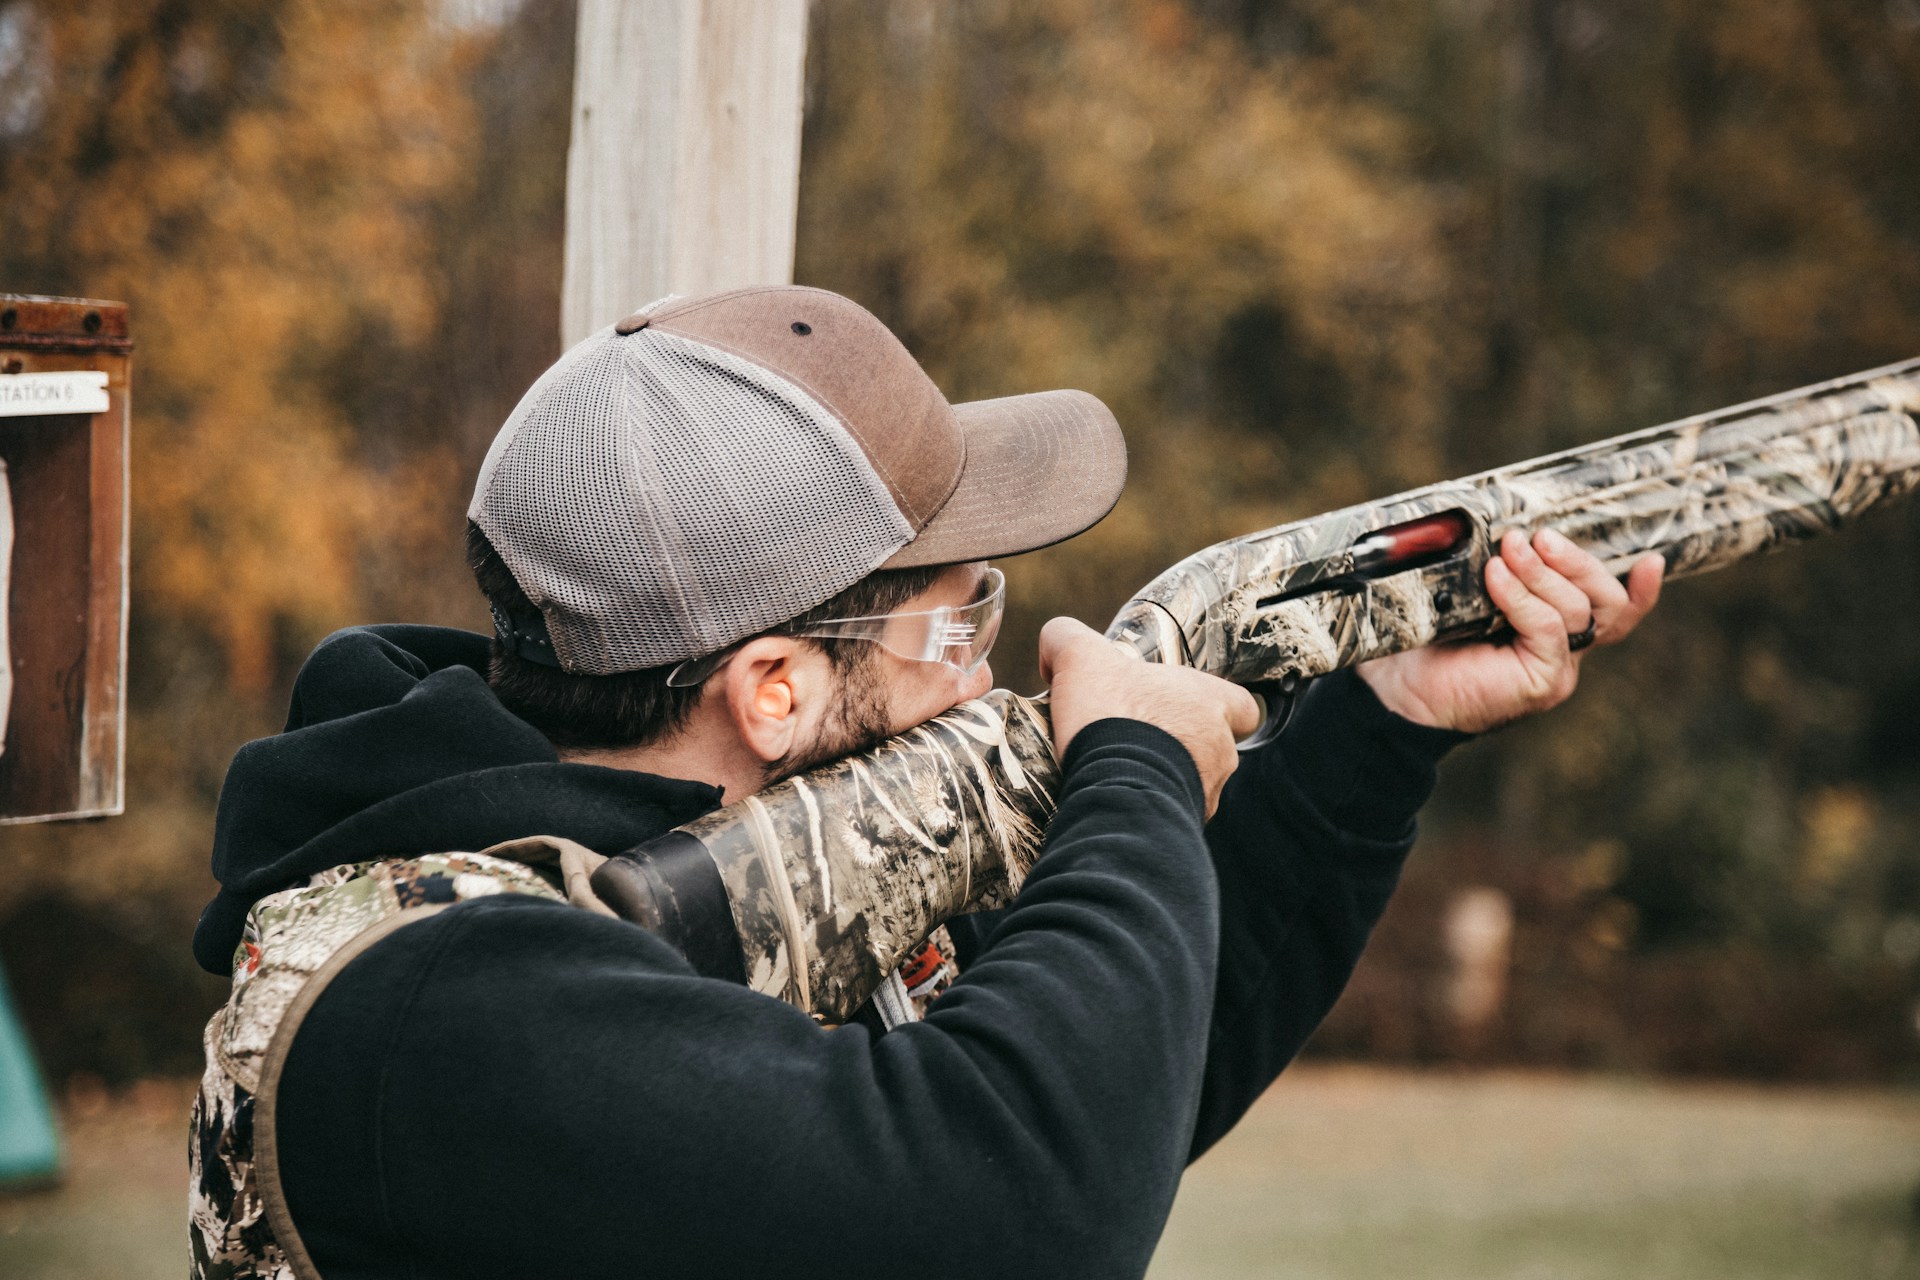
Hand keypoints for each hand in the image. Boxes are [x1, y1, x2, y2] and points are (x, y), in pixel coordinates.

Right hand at [1040, 617, 1260, 816]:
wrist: (1112, 786)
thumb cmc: (1109, 714)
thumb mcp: (1078, 656)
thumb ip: (1066, 638)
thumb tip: (1052, 655)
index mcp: (1210, 702)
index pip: (1242, 706)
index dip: (1218, 707)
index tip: (1183, 710)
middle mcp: (1221, 749)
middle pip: (1212, 748)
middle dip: (1177, 747)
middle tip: (1135, 743)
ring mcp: (1208, 792)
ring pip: (1193, 786)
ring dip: (1163, 780)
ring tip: (1122, 776)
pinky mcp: (1187, 825)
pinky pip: (1173, 817)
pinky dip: (1150, 810)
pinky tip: (1119, 801)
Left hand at [1357, 529, 1663, 733]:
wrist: (1399, 691)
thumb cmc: (1427, 641)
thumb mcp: (1466, 595)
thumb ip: (1497, 566)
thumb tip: (1506, 526)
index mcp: (1556, 629)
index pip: (1615, 610)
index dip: (1641, 590)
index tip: (1654, 561)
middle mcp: (1566, 650)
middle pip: (1606, 601)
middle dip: (1577, 561)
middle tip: (1538, 536)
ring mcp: (1558, 667)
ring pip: (1578, 609)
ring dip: (1543, 572)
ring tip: (1509, 548)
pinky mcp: (1543, 681)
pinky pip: (1549, 628)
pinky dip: (1523, 597)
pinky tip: (1496, 577)